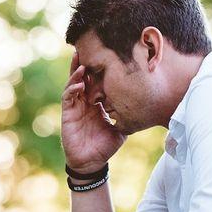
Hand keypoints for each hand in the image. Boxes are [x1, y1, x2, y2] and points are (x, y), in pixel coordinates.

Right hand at [60, 50, 125, 173]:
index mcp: (96, 103)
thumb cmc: (104, 146)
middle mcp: (84, 102)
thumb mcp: (120, 128)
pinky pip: (68, 97)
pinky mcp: (67, 114)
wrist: (91, 162)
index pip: (96, 82)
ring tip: (81, 62)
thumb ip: (127, 117)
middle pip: (82, 78)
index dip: (98, 70)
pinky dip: (72, 89)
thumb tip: (144, 109)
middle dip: (84, 64)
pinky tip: (79, 84)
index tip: (105, 56)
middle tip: (87, 48)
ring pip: (73, 84)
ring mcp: (75, 106)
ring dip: (76, 73)